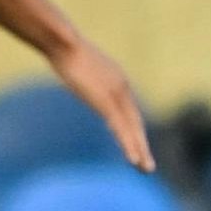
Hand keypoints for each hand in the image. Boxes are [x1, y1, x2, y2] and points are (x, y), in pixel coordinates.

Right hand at [52, 41, 156, 173]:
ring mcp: (116, 94)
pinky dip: (129, 145)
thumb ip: (86, 73)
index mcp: (118, 80)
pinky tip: (134, 159)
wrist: (63, 41)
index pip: (129, 111)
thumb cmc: (64, 47)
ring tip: (146, 169)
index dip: (133, 130)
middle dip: (141, 144)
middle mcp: (122, 88)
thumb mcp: (79, 62)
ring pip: (132, 128)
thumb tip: (78, 73)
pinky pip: (121, 128)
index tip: (137, 145)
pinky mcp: (106, 101)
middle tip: (147, 166)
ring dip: (139, 150)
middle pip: (135, 122)